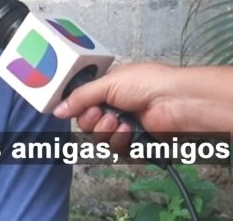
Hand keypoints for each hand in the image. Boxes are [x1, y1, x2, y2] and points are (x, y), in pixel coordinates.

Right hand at [53, 62, 184, 153]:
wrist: (175, 101)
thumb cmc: (147, 83)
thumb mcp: (108, 83)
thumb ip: (80, 97)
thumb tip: (57, 110)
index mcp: (107, 87)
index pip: (82, 102)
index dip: (77, 108)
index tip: (76, 108)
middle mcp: (114, 106)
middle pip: (87, 123)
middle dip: (91, 120)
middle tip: (101, 114)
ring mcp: (124, 125)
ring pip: (100, 138)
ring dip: (106, 131)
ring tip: (118, 121)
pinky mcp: (135, 142)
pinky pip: (116, 149)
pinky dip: (120, 140)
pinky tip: (129, 130)